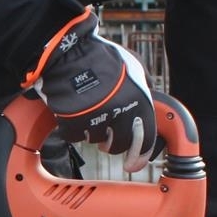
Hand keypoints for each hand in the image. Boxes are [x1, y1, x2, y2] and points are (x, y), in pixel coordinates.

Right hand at [31, 9, 158, 173]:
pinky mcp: (72, 123)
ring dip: (93, 132)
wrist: (69, 52)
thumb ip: (143, 89)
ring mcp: (95, 120)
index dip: (140, 157)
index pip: (145, 141)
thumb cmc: (101, 57)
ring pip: (96, 141)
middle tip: (107, 134)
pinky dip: (73, 128)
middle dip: (114, 143)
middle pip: (119, 146)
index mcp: (139, 102)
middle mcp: (119, 114)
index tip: (133, 165)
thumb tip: (148, 104)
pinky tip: (74, 111)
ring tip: (89, 112)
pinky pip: (75, 136)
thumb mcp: (133, 68)